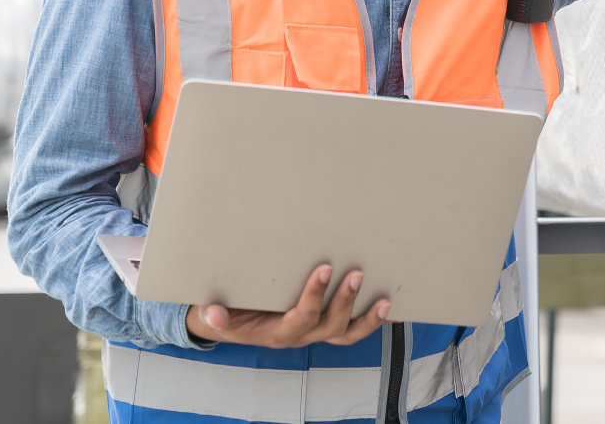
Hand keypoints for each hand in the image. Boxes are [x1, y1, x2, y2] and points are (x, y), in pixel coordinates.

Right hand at [184, 264, 389, 347]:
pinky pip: (353, 330)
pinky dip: (373, 323)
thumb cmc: (229, 313)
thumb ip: (216, 315)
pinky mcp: (325, 326)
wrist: (231, 323)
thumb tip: (212, 313)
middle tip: (358, 273)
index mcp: (280, 333)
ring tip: (385, 302)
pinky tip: (392, 311)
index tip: (326, 268)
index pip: (302, 317)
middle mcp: (302, 336)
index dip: (315, 296)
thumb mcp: (218, 315)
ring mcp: (317, 333)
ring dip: (368, 320)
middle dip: (346, 301)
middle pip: (331, 326)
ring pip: (347, 334)